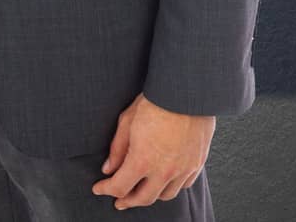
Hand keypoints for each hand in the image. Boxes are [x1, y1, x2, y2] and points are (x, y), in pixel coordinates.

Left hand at [92, 92, 213, 209]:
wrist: (186, 94)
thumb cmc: (155, 102)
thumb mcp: (127, 121)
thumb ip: (117, 149)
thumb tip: (109, 168)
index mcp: (143, 160)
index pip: (120, 186)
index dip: (106, 190)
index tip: (99, 188)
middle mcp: (164, 170)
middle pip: (143, 198)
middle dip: (127, 201)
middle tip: (119, 201)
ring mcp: (183, 169)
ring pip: (165, 195)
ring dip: (150, 196)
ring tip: (141, 192)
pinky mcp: (196, 164)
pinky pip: (183, 185)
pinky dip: (171, 187)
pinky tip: (163, 182)